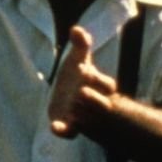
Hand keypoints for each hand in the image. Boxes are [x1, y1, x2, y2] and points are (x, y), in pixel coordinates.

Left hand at [49, 26, 117, 140]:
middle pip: (99, 103)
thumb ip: (80, 45)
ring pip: (86, 118)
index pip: (106, 85)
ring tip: (71, 105)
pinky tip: (55, 127)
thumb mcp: (77, 58)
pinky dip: (63, 130)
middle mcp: (95, 102)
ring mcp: (83, 115)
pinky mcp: (69, 125)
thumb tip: (76, 29)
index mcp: (100, 86)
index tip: (82, 70)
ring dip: (79, 112)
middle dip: (91, 98)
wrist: (65, 96)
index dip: (96, 79)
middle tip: (80, 91)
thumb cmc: (75, 74)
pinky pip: (69, 132)